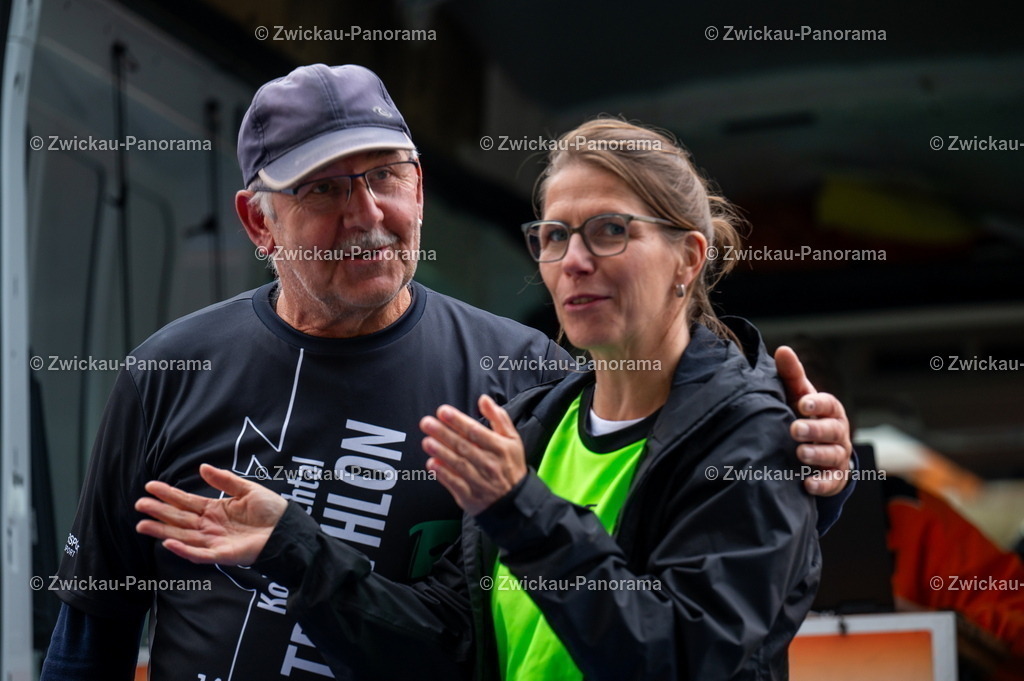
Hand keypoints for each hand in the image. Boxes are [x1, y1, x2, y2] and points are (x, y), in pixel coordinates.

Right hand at [135, 464, 286, 564]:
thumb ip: (224, 480)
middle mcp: (210, 526)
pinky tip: (168, 543)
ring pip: (183, 536)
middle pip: (179, 518)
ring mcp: (215, 541)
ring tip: (142, 524)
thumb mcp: (247, 489)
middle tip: (139, 505)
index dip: (168, 494)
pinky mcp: (223, 555)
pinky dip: (184, 550)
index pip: (186, 501)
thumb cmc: (271, 510)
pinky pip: (199, 554)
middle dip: (159, 512)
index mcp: (215, 509)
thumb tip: (202, 467)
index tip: (150, 486)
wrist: (288, 528)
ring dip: (162, 531)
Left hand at [420, 395, 526, 515]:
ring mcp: (480, 481)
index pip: (476, 431)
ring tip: (427, 441)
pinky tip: (431, 464)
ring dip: (441, 452)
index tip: (443, 411)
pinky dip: (443, 474)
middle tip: (427, 423)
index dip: (458, 421)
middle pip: (463, 446)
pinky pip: (455, 484)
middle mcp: (490, 464)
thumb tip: (484, 399)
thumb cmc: (510, 465)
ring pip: (458, 464)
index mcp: (500, 448)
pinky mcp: (471, 496)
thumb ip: (498, 418)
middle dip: (443, 434)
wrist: (515, 501)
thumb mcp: (512, 440)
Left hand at [774, 346, 853, 496]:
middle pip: (831, 430)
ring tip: (800, 454)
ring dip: (817, 455)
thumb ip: (791, 375)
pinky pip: (831, 482)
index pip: (829, 404)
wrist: (814, 450)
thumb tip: (782, 350)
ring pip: (832, 455)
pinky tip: (807, 484)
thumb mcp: (797, 395)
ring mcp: (838, 456)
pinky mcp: (835, 478)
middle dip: (815, 430)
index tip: (803, 403)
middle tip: (795, 429)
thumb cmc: (803, 415)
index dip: (817, 403)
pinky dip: (821, 484)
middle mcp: (838, 432)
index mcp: (830, 410)